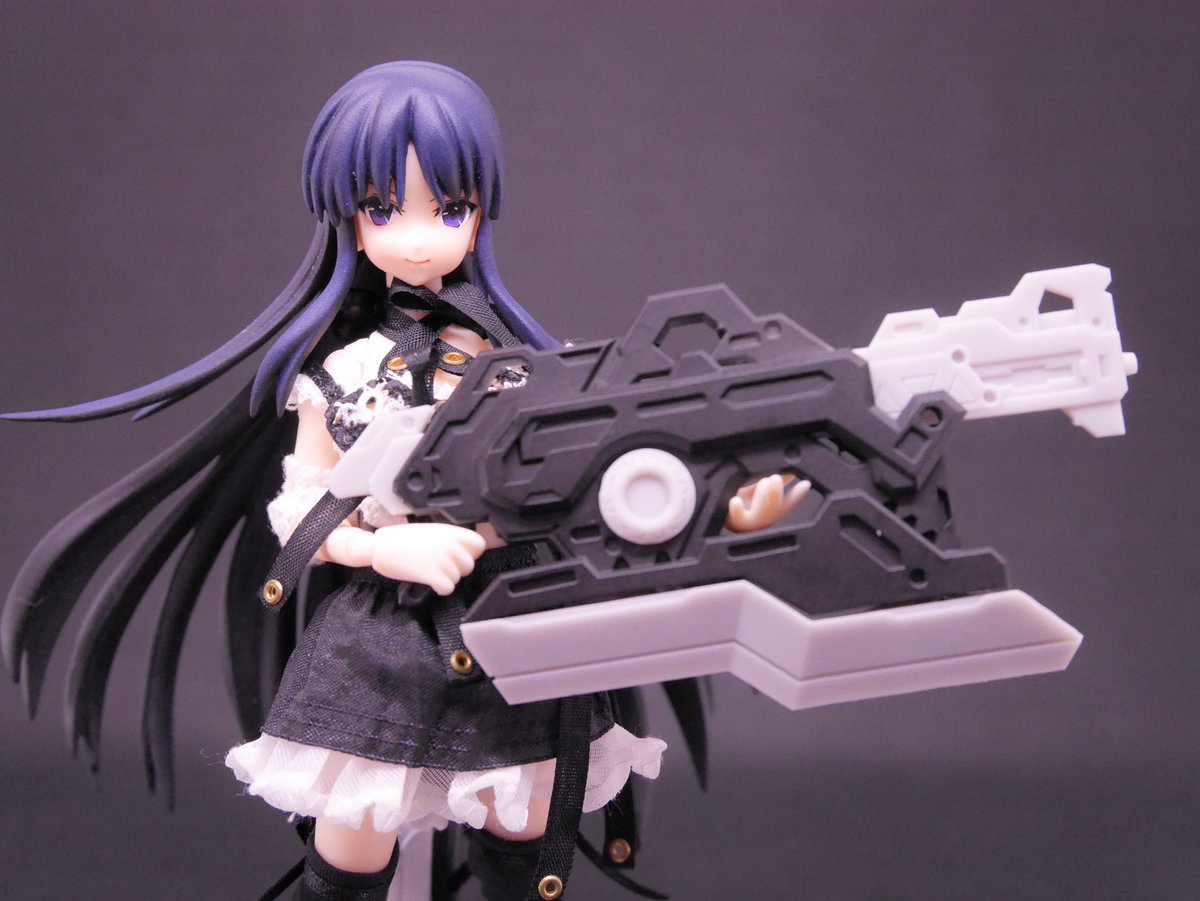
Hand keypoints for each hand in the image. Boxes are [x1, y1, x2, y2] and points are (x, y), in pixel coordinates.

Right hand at [370, 522, 486, 594]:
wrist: (380, 546)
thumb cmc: (402, 538)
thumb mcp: (431, 531)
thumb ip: (450, 539)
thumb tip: (464, 550)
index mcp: (450, 532)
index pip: (479, 544)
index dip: (471, 553)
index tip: (460, 556)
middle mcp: (449, 545)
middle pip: (469, 566)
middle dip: (457, 569)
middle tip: (440, 567)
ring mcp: (441, 560)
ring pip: (457, 578)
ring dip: (445, 579)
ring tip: (430, 571)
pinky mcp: (431, 575)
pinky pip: (448, 588)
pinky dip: (441, 589)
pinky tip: (431, 583)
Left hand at [725, 474, 810, 532]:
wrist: (716, 512)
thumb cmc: (738, 500)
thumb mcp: (756, 488)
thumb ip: (773, 481)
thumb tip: (789, 469)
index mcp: (769, 511)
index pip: (787, 504)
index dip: (798, 495)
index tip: (805, 483)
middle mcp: (760, 520)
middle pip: (774, 512)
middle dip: (778, 495)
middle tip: (775, 478)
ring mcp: (747, 523)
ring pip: (759, 515)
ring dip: (764, 498)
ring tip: (764, 482)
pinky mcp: (731, 522)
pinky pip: (736, 518)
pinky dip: (737, 510)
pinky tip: (736, 500)